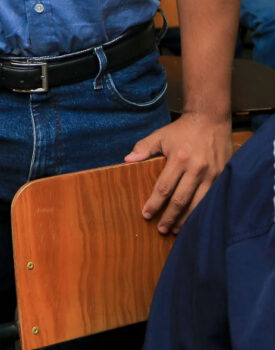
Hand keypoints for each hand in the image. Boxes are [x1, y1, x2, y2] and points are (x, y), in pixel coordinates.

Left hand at [124, 112, 231, 233]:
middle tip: (161, 229)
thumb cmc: (183, 129)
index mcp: (178, 158)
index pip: (163, 187)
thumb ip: (144, 147)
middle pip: (180, 200)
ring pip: (197, 204)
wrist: (210, 119)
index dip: (154, 203)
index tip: (146, 214)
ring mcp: (211, 174)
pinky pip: (211, 200)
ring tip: (175, 230)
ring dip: (186, 220)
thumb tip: (127, 160)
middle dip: (169, 217)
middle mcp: (196, 168)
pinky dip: (202, 212)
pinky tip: (195, 220)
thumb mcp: (161, 135)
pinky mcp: (223, 177)